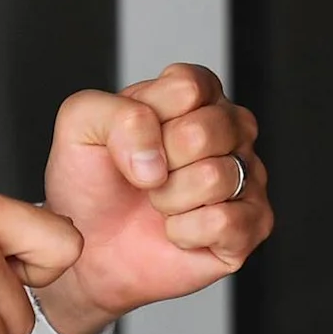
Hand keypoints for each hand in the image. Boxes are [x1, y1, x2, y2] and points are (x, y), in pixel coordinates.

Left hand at [37, 63, 271, 333]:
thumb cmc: (94, 182)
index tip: (132, 138)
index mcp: (196, 94)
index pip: (188, 88)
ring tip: (161, 202)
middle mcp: (230, 128)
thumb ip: (112, 114)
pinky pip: (224, 222)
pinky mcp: (253, 223)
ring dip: (170, 200)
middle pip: (205, 131)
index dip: (148, 120)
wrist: (92, 245)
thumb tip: (155, 157)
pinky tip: (178, 229)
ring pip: (215, 177)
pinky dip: (185, 232)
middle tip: (147, 176)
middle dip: (159, 163)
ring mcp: (247, 174)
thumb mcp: (80, 126)